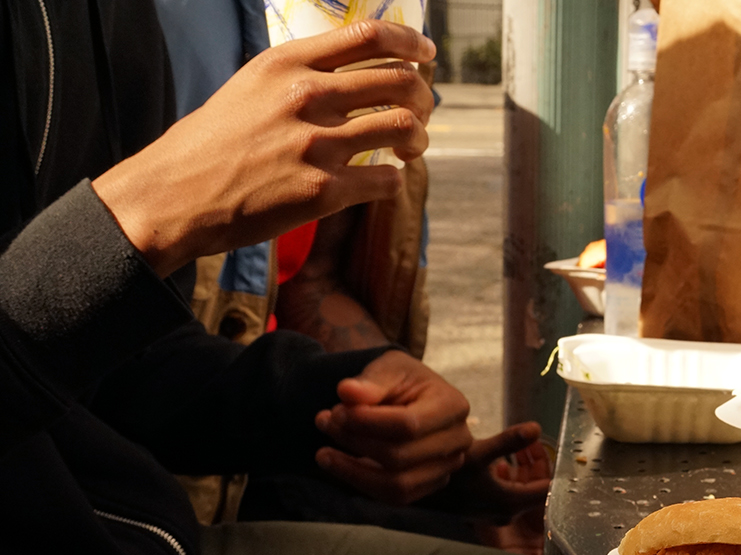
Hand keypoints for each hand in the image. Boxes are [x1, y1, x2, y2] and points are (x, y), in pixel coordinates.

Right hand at [91, 21, 435, 276]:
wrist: (176, 195)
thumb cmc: (215, 142)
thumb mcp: (253, 86)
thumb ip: (302, 74)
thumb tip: (356, 72)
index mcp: (288, 63)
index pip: (371, 36)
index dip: (412, 44)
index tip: (427, 55)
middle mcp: (306, 97)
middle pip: (401, 82)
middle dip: (424, 98)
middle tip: (420, 114)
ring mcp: (317, 145)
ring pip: (405, 128)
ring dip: (418, 141)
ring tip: (407, 150)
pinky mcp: (322, 192)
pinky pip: (387, 180)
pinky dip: (393, 181)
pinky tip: (379, 182)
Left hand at [315, 350, 472, 503]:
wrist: (415, 396)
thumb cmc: (403, 380)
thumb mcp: (389, 367)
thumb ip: (370, 381)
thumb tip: (346, 392)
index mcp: (453, 406)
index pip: (408, 425)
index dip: (367, 423)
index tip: (336, 411)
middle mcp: (458, 441)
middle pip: (400, 457)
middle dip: (355, 443)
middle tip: (326, 422)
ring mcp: (447, 467)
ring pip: (398, 485)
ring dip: (353, 471)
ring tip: (324, 453)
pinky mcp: (431, 484)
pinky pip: (395, 497)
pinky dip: (362, 483)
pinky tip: (341, 465)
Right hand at [450, 422, 552, 522]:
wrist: (416, 490)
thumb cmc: (448, 474)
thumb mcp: (479, 453)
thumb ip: (509, 442)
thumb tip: (537, 427)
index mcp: (512, 503)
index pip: (549, 489)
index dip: (555, 468)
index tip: (557, 448)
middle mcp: (507, 513)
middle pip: (536, 488)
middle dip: (538, 463)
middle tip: (534, 440)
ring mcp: (496, 513)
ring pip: (521, 488)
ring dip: (523, 468)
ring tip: (521, 445)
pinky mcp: (487, 508)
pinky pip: (508, 490)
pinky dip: (510, 474)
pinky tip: (502, 459)